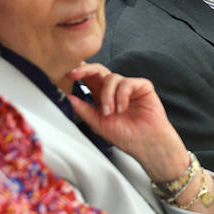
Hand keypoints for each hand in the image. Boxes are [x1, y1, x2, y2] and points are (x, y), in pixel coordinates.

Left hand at [67, 62, 188, 182]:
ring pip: (111, 78)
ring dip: (107, 95)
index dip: (79, 73)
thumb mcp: (98, 124)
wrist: (146, 143)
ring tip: (111, 112)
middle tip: (76, 75)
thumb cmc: (125, 136)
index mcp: (102, 96)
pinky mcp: (142, 86)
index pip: (89, 79)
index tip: (67, 74)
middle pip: (99, 70)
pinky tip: (123, 108)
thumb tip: (69, 98)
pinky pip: (127, 83)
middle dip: (86, 70)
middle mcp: (114, 89)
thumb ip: (84, 110)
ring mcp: (128, 86)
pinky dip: (122, 96)